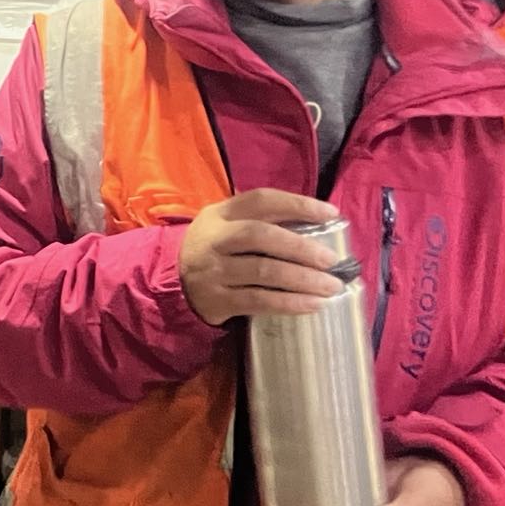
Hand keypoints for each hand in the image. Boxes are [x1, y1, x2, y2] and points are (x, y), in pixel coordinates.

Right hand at [178, 188, 344, 324]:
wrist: (173, 281)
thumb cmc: (216, 249)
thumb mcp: (227, 224)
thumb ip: (262, 220)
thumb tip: (321, 224)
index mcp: (221, 214)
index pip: (261, 201)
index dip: (297, 204)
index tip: (330, 213)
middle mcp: (214, 239)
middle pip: (260, 236)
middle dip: (301, 247)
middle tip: (332, 260)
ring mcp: (213, 271)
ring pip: (263, 272)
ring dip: (302, 280)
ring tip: (331, 287)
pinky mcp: (216, 300)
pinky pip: (258, 301)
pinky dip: (289, 303)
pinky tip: (313, 304)